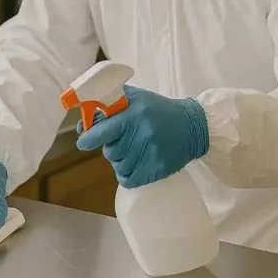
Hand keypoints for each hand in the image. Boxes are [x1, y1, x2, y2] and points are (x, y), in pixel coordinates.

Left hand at [76, 85, 208, 187]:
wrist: (193, 126)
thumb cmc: (158, 109)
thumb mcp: (135, 98)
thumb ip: (108, 103)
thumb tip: (84, 125)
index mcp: (134, 114)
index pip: (103, 131)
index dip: (89, 139)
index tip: (84, 143)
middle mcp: (142, 133)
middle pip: (110, 152)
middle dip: (112, 147)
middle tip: (124, 140)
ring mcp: (151, 153)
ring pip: (118, 166)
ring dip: (121, 161)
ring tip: (134, 150)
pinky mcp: (157, 169)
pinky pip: (129, 179)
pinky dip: (128, 175)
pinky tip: (136, 164)